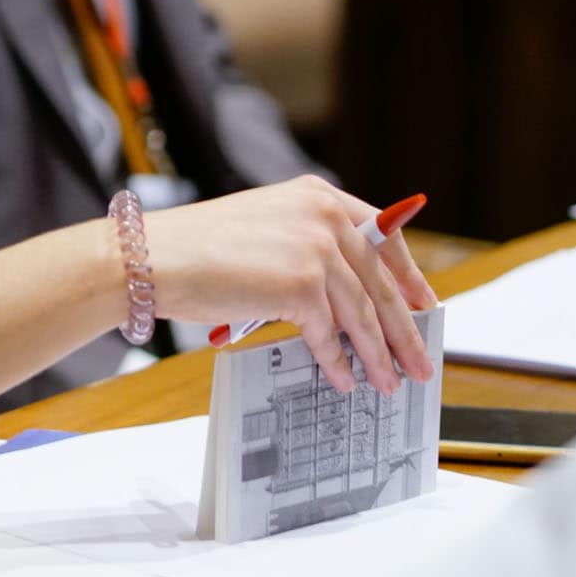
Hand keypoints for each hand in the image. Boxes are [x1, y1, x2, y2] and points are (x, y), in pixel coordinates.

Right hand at [142, 175, 439, 394]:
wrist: (151, 257)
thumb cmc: (195, 248)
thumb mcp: (265, 229)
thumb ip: (309, 248)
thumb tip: (348, 298)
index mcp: (317, 195)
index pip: (383, 236)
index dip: (408, 277)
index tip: (424, 305)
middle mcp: (324, 215)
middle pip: (379, 283)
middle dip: (403, 330)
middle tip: (419, 361)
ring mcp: (315, 249)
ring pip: (362, 314)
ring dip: (377, 355)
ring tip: (387, 381)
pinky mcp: (301, 284)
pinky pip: (329, 334)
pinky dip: (338, 362)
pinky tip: (343, 378)